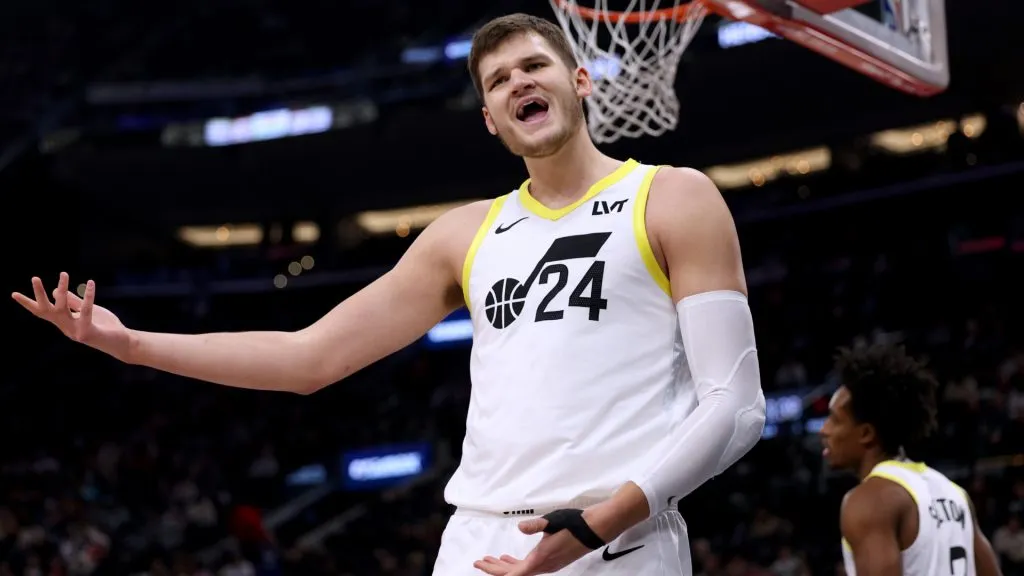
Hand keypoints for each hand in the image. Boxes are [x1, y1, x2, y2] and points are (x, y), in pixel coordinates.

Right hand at [11, 273, 129, 360]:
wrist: (122, 342)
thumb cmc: (104, 325)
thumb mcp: (87, 311)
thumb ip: (73, 302)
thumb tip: (56, 290)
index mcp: (63, 322)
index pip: (42, 312)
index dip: (28, 303)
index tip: (13, 293)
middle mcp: (66, 327)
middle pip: (47, 310)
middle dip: (39, 295)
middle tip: (34, 278)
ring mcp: (75, 331)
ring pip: (64, 309)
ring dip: (63, 290)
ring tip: (63, 273)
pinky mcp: (88, 332)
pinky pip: (86, 310)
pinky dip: (88, 296)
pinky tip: (90, 283)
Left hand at [472, 483, 650, 575]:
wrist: (598, 528)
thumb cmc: (576, 524)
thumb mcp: (553, 521)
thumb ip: (535, 526)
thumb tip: (520, 527)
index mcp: (541, 559)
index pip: (513, 574)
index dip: (495, 571)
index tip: (481, 564)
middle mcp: (544, 566)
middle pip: (514, 574)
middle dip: (495, 569)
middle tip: (479, 561)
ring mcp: (549, 565)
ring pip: (522, 570)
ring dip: (505, 566)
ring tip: (492, 559)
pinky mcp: (553, 560)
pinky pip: (529, 566)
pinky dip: (517, 563)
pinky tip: (510, 556)